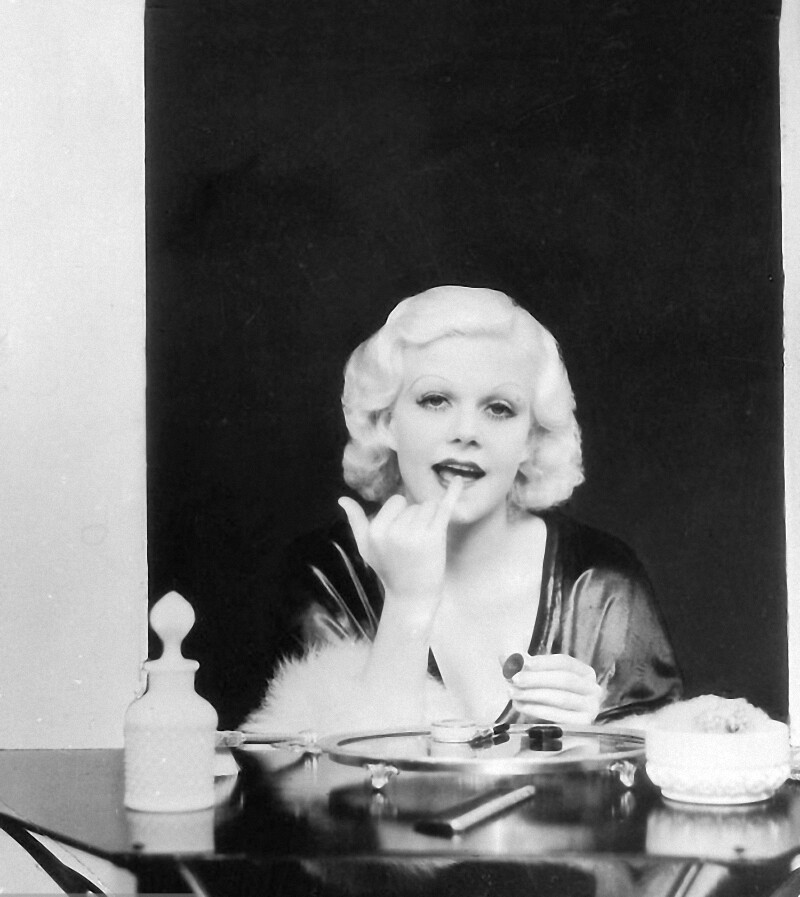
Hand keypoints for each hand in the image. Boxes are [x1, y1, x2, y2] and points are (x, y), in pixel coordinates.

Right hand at [338, 478, 462, 610]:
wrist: (412, 596)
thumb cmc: (388, 570)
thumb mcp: (366, 547)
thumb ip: (355, 522)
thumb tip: (341, 500)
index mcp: (376, 531)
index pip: (397, 501)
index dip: (402, 515)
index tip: (401, 536)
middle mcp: (394, 531)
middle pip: (414, 504)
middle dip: (417, 519)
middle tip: (414, 545)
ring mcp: (415, 533)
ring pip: (430, 506)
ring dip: (432, 520)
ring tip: (426, 542)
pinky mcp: (435, 537)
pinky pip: (444, 508)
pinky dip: (453, 493)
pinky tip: (458, 480)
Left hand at [508, 654, 602, 725]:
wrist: (547, 714)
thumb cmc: (540, 688)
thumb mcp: (532, 671)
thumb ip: (522, 661)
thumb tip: (514, 660)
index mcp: (586, 672)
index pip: (564, 662)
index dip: (543, 662)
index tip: (522, 663)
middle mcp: (593, 689)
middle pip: (564, 680)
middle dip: (537, 679)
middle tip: (514, 679)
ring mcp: (590, 708)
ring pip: (561, 698)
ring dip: (534, 695)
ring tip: (512, 692)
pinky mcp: (582, 725)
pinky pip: (558, 716)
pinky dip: (536, 710)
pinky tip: (520, 705)